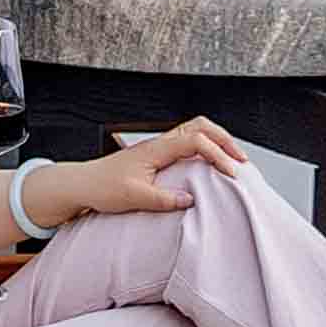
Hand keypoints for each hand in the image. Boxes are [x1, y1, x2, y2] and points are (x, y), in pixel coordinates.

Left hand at [51, 118, 253, 218]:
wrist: (83, 184)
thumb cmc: (104, 188)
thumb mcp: (134, 198)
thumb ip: (164, 199)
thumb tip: (191, 199)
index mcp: (156, 149)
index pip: (196, 142)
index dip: (218, 155)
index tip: (232, 174)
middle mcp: (159, 143)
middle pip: (201, 126)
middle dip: (225, 140)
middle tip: (242, 160)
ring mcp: (158, 147)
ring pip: (195, 131)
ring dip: (217, 141)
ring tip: (232, 160)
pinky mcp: (157, 155)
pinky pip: (188, 142)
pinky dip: (205, 147)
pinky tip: (210, 164)